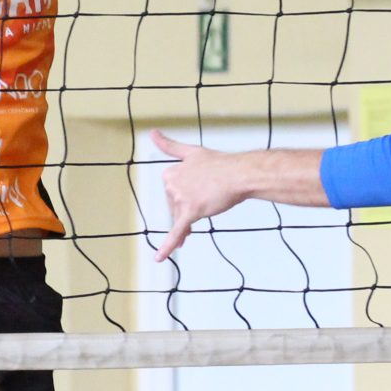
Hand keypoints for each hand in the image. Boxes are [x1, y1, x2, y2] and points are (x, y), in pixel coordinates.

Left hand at [146, 131, 254, 259]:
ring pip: (180, 220)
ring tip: (208, 208)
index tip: (196, 193)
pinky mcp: (191, 211)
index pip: (172, 195)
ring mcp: (180, 199)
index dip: (184, 198)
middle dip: (188, 209)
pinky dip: (167, 247)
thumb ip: (169, 146)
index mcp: (169, 173)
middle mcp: (171, 185)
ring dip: (189, 223)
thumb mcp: (191, 152)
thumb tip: (151, 133)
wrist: (239, 173)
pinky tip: (158, 258)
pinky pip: (177, 232)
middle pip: (175, 208)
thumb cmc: (220, 164)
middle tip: (208, 199)